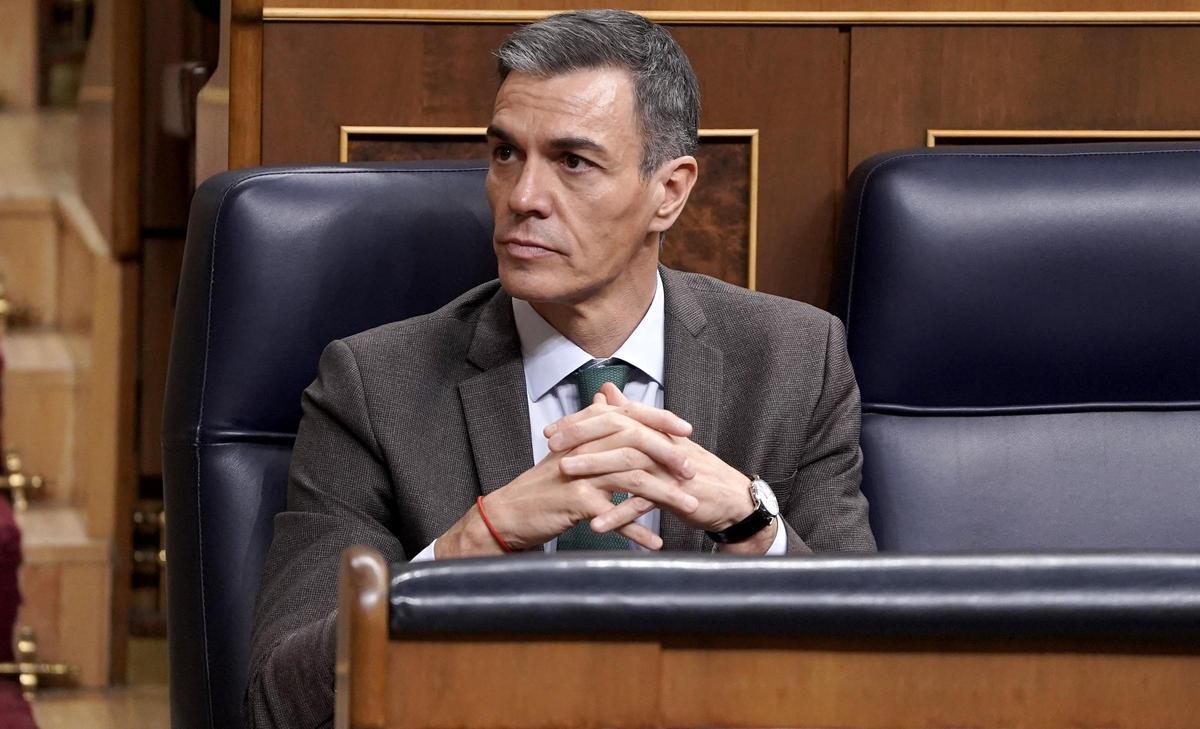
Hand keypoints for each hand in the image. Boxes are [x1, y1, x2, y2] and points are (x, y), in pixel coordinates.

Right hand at [435, 391, 697, 556]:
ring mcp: (580, 474)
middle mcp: (584, 448)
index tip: (687, 430)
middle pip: (636, 444)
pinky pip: (616, 516)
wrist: (509, 514)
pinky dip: (638, 530)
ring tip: (690, 507)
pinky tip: (656, 541)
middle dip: (669, 457)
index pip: (628, 417)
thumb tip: (607, 398)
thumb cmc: (543, 486)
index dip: (659, 420)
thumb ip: (591, 426)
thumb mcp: (567, 451)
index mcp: (585, 433)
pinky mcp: (576, 502)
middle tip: (694, 472)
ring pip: (632, 478)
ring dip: (665, 494)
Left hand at [552, 384, 777, 553]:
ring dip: (594, 468)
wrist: (732, 501)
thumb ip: (632, 417)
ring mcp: (669, 468)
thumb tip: (607, 390)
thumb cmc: (692, 473)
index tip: (552, 431)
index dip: (582, 422)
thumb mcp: (659, 443)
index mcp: (655, 431)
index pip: (615, 417)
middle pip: (618, 431)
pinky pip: (643, 503)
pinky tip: (595, 523)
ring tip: (565, 474)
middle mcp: (661, 443)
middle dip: (582, 437)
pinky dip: (619, 514)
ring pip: (628, 462)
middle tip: (552, 446)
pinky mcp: (676, 494)